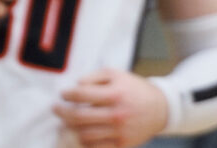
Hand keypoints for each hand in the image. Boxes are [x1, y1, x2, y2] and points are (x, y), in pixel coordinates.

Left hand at [54, 69, 169, 147]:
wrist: (160, 108)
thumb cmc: (135, 89)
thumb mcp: (119, 75)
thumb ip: (96, 77)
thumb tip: (76, 85)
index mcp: (115, 93)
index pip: (82, 94)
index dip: (68, 94)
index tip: (62, 94)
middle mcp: (116, 113)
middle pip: (79, 117)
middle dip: (62, 112)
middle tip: (56, 108)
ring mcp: (118, 131)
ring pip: (84, 135)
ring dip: (71, 129)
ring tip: (65, 123)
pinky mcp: (120, 145)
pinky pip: (95, 147)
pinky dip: (84, 142)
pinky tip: (80, 134)